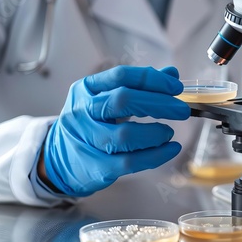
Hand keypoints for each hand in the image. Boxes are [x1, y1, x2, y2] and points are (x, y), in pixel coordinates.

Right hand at [42, 66, 189, 196]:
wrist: (59, 160)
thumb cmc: (91, 125)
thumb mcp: (107, 100)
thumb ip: (140, 87)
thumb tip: (172, 74)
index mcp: (86, 89)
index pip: (121, 76)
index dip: (152, 79)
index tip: (176, 87)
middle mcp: (82, 111)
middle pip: (123, 101)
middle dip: (159, 103)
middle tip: (182, 110)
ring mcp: (86, 140)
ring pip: (125, 136)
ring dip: (155, 133)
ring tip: (169, 133)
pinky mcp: (95, 166)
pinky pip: (130, 161)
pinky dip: (156, 155)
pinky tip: (170, 149)